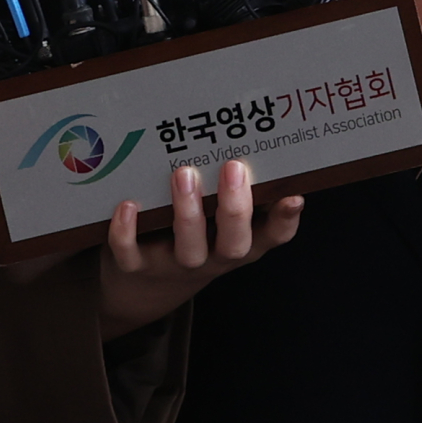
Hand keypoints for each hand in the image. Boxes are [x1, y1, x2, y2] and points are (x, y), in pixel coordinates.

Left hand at [98, 156, 302, 340]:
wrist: (148, 284)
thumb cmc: (196, 235)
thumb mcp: (221, 221)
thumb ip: (237, 190)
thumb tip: (252, 138)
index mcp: (241, 242)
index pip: (272, 236)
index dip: (285, 220)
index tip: (294, 196)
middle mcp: (214, 257)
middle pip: (234, 245)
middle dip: (235, 209)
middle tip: (234, 168)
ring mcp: (177, 265)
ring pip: (189, 248)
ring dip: (188, 212)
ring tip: (184, 174)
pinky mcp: (139, 268)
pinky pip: (132, 255)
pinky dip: (127, 232)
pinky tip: (128, 205)